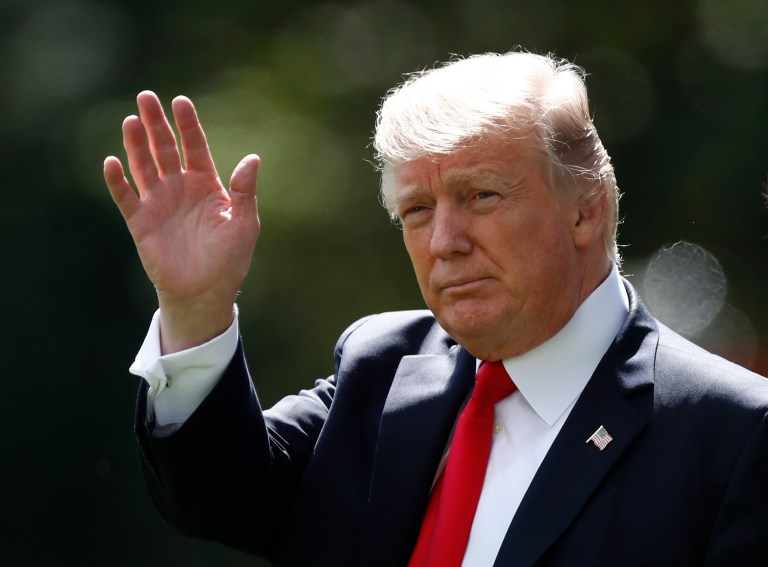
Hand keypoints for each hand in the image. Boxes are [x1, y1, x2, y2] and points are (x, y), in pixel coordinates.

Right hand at [104, 91, 259, 352]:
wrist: (205, 292)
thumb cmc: (230, 259)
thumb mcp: (245, 223)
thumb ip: (245, 191)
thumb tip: (253, 158)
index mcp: (206, 184)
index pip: (194, 147)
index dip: (188, 125)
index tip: (181, 102)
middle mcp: (180, 187)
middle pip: (165, 148)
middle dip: (156, 123)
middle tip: (146, 96)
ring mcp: (159, 202)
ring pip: (143, 166)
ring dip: (135, 144)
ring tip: (130, 120)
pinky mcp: (140, 221)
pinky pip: (126, 196)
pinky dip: (118, 180)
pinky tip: (112, 161)